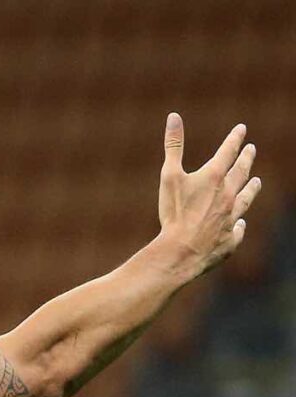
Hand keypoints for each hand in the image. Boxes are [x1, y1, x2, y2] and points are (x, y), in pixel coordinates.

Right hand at [156, 112, 261, 277]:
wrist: (183, 250)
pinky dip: (239, 225)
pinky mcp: (229, 239)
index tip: (241, 130)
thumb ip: (173, 146)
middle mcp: (229, 195)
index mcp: (215, 177)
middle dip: (246, 160)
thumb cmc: (174, 212)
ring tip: (257, 182)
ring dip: (251, 189)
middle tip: (251, 151)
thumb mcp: (169, 175)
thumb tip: (173, 117)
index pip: (228, 152)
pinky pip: (237, 229)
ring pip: (246, 199)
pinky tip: (240, 224)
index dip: (235, 139)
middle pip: (242, 173)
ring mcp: (231, 217)